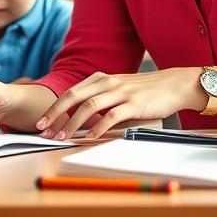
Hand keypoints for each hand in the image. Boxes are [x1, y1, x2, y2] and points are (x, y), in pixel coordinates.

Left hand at [39, 69, 189, 140]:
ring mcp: (120, 92)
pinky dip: (97, 128)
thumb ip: (101, 98)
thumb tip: (80, 118)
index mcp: (101, 78)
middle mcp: (107, 82)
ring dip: (72, 123)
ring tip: (62, 137)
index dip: (53, 107)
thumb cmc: (146, 90)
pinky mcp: (134, 104)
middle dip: (55, 114)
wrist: (175, 84)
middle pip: (73, 96)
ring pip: (89, 107)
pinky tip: (88, 138)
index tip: (41, 122)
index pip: (70, 92)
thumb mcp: (119, 88)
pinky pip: (110, 117)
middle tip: (43, 130)